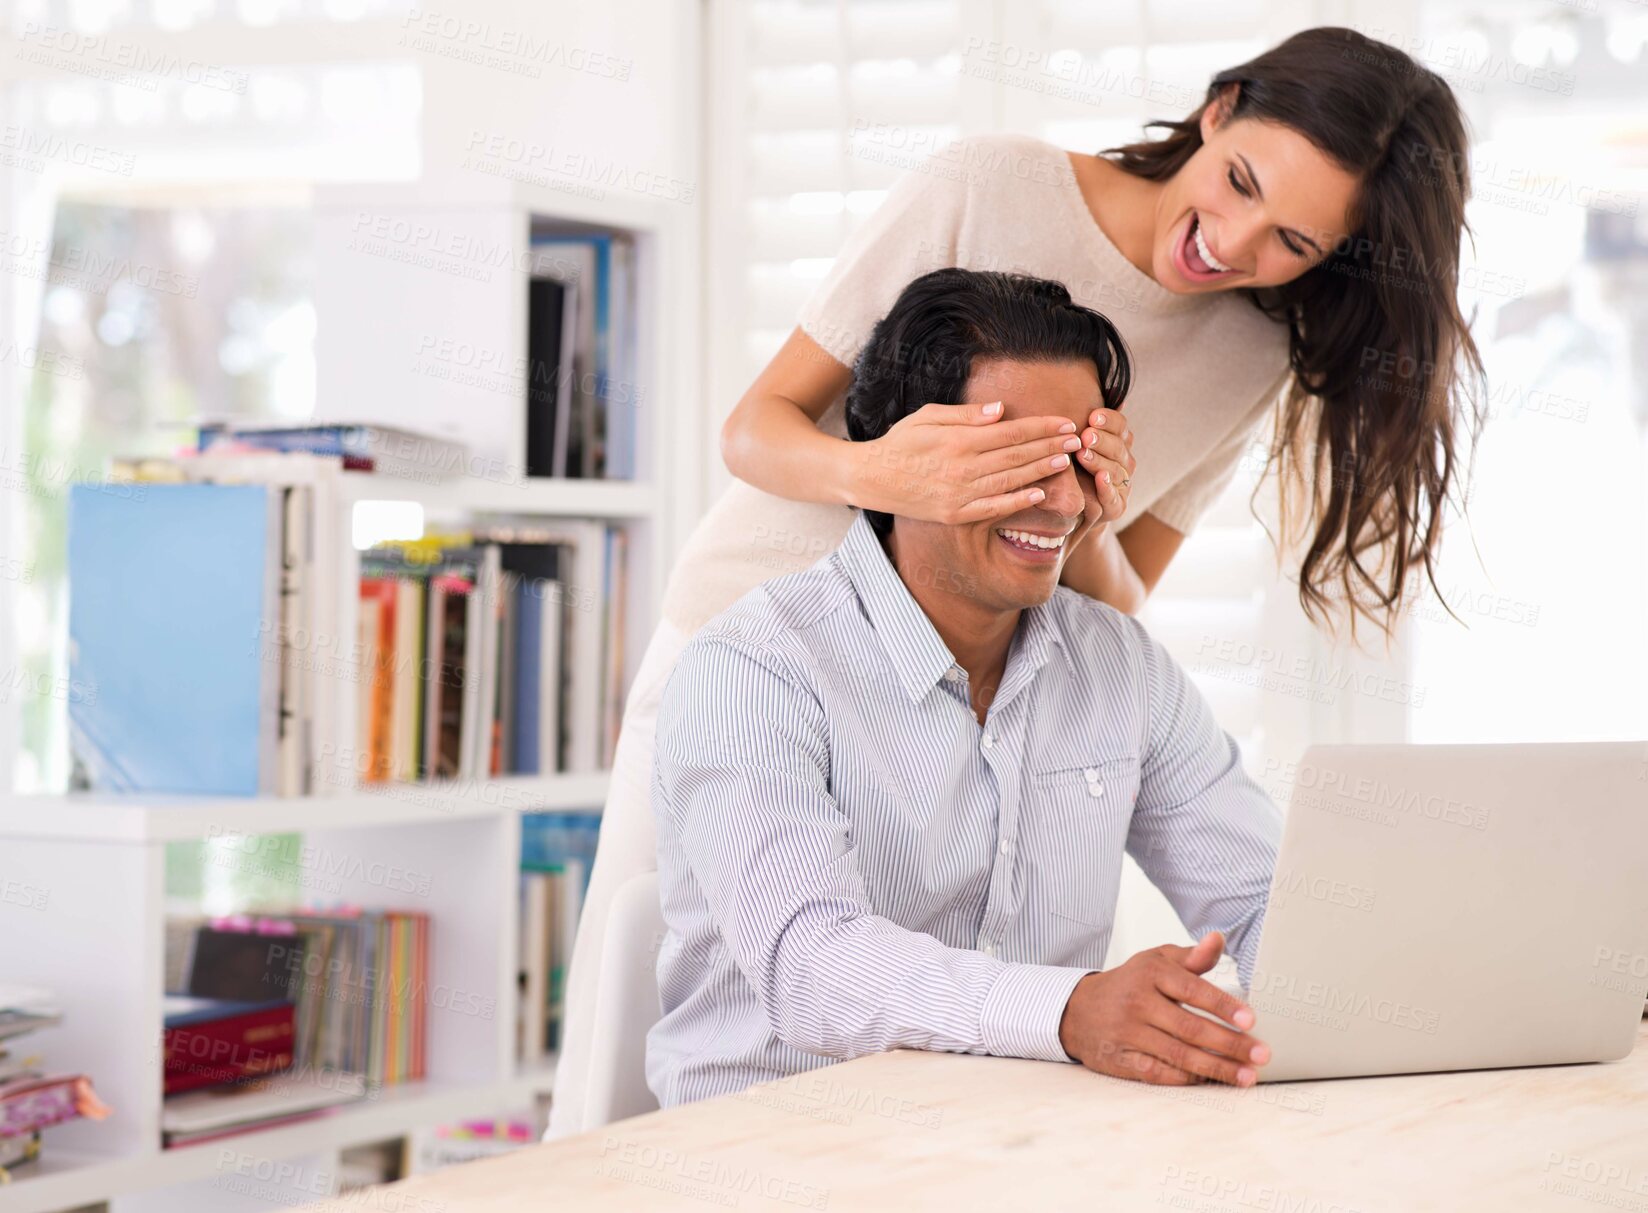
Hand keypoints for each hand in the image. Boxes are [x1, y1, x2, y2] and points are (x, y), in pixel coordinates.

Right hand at [848, 401, 1090, 523]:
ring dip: (1042, 471)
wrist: (870, 479)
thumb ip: (964, 415)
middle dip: (1050, 446)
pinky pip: (994, 508)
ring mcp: (959, 494)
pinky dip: (1019, 501)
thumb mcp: (926, 417)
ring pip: (1011, 480)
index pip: (1011, 431)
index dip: (1041, 427)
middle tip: (1076, 440)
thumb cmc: (899, 443)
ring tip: (1065, 462)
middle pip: (1017, 455)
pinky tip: (1040, 493)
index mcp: (957, 440)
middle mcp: (962, 468)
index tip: (1064, 422)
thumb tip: (1001, 410)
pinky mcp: (954, 514)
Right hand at [1057, 932, 1268, 1086]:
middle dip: (1230, 1044)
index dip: (1223, 1006)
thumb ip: (1191, 956)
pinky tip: (1211, 1081)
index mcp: (1150, 973)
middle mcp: (1137, 1002)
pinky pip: (1158, 1073)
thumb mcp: (1156, 960)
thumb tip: (1218, 939)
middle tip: (1261, 1054)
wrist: (1077, 1009)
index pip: (1192, 989)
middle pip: (1190, 1028)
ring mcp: (1127, 1033)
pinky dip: (1186, 1079)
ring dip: (1216, 1068)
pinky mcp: (1120, 1059)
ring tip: (1247, 1075)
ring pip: (1178, 1054)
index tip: (1250, 1020)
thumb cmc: (1129, 983)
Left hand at [1074, 407, 1135, 525]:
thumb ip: (1083, 419)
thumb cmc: (1071, 464)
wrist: (1070, 504)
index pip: (1121, 426)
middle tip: (1086, 435)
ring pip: (1116, 470)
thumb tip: (1099, 386)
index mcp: (1118, 441)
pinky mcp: (1116, 507)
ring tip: (1084, 454)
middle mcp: (1124, 461)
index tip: (1093, 416)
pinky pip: (1115, 497)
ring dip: (1100, 461)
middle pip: (1118, 447)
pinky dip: (1108, 488)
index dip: (1109, 421)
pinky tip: (1100, 478)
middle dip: (1102, 441)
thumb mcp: (1073, 440)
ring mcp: (1122, 484)